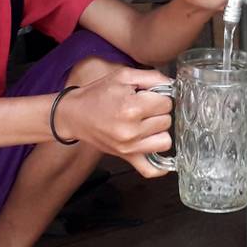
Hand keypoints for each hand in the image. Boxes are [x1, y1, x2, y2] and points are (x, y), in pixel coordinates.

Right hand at [56, 67, 173, 177]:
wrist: (74, 114)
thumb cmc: (98, 93)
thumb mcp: (123, 76)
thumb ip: (152, 77)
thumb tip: (172, 85)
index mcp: (131, 107)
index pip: (166, 103)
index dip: (160, 97)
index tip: (149, 96)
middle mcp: (131, 130)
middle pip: (167, 121)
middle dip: (159, 112)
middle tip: (145, 108)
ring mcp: (129, 147)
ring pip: (165, 141)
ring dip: (159, 131)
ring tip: (147, 123)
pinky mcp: (126, 157)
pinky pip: (151, 170)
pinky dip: (159, 166)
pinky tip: (157, 150)